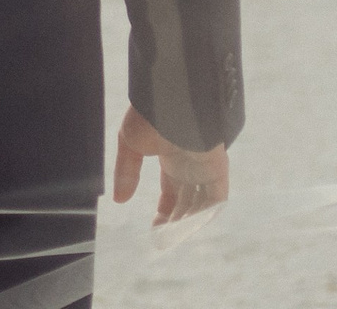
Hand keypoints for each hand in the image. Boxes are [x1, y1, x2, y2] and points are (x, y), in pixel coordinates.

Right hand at [112, 105, 227, 224]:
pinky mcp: (218, 169)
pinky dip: (208, 213)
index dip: (165, 210)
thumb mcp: (130, 144)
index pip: (172, 192)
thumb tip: (119, 199)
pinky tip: (194, 226)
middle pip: (187, 202)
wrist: (172, 99)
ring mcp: (205, 168)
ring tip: (175, 235)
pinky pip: (217, 198)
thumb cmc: (150, 117)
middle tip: (164, 238)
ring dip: (189, 220)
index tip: (155, 228)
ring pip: (201, 203)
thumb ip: (127, 172)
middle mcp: (189, 166)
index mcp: (170, 159)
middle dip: (176, 220)